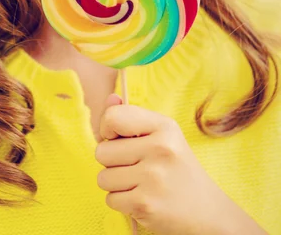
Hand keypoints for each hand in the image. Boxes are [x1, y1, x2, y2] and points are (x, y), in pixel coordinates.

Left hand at [95, 94, 267, 234]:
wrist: (208, 213)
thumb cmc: (177, 169)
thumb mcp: (164, 136)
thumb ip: (133, 116)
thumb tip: (110, 98)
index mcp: (164, 126)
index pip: (113, 117)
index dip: (107, 129)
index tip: (117, 139)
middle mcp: (160, 148)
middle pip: (102, 151)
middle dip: (112, 162)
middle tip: (135, 166)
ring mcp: (153, 177)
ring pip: (103, 178)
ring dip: (116, 184)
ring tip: (139, 184)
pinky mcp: (146, 204)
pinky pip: (110, 199)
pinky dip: (122, 203)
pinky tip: (142, 199)